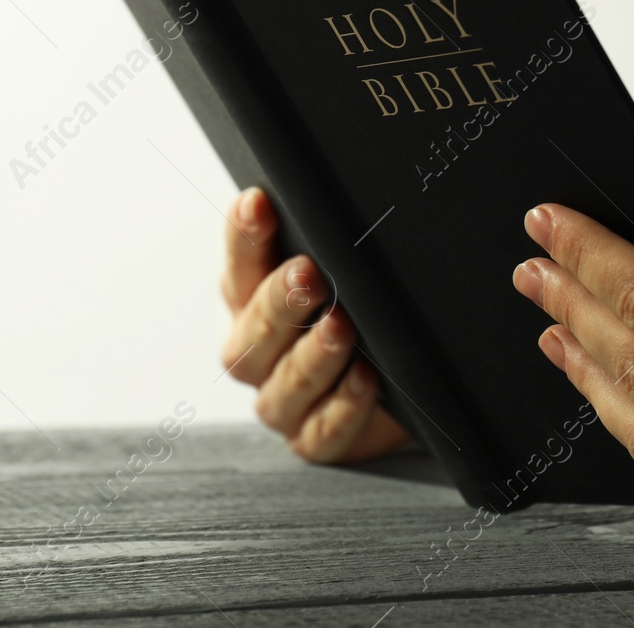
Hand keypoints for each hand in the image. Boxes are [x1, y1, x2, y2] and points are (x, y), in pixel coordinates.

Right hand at [220, 187, 411, 462]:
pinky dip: (345, 405)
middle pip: (256, 329)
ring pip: (288, 383)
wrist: (393, 392)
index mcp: (250, 302)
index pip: (239, 263)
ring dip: (315, 354)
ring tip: (341, 327)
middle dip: (281, 301)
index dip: (245, 235)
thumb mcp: (341, 273)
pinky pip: (324, 430)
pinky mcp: (314, 441)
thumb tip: (331, 192)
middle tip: (307, 274)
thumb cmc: (357, 316)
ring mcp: (281, 402)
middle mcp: (256, 354)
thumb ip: (326, 241)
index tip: (258, 202)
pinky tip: (365, 379)